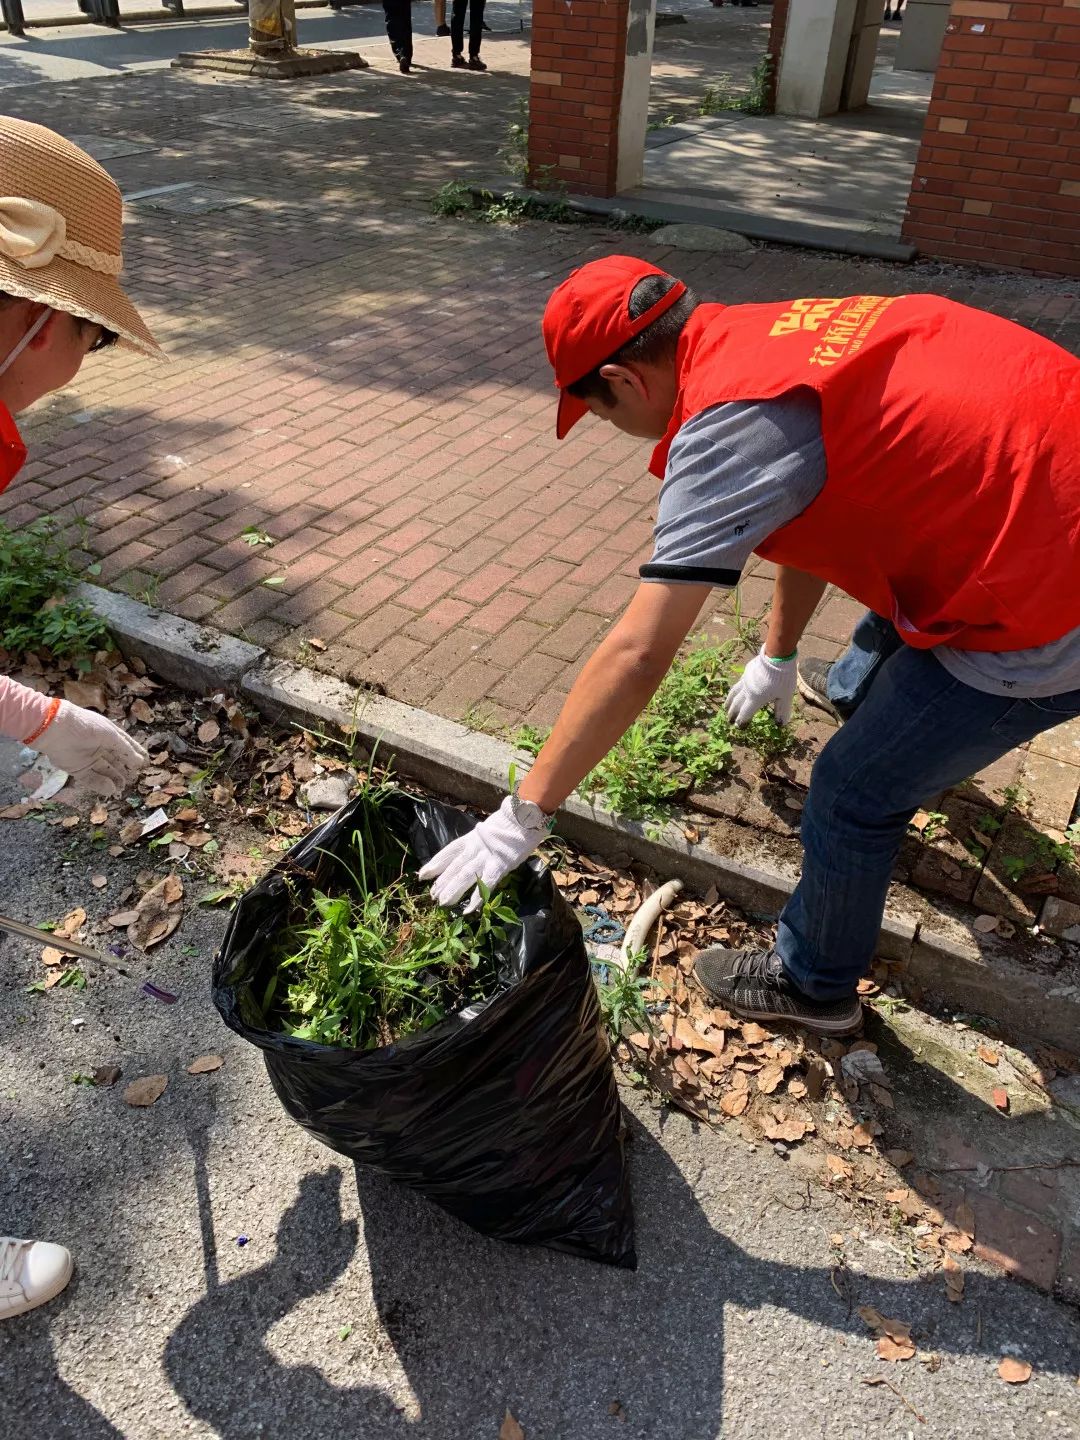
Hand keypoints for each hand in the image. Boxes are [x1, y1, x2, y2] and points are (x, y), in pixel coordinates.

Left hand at [30, 700, 148, 796]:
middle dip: (125, 770)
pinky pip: (92, 779)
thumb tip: (141, 762)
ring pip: (105, 771)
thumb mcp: (111, 735)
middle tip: (134, 780)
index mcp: (109, 735)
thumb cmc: (87, 726)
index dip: (135, 756)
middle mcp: (100, 747)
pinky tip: (111, 790)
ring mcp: (88, 758)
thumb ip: (126, 750)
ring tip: (123, 787)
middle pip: (116, 761)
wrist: (56, 729)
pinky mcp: (77, 769)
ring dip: (115, 779)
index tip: (144, 766)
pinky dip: (101, 785)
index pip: (126, 747)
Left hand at [418, 796, 547, 912]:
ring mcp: (486, 856)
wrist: (525, 816)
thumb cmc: (510, 824)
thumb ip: (479, 842)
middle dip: (443, 882)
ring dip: (453, 890)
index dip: (435, 864)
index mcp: (471, 838)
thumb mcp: (489, 831)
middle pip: (454, 866)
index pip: (448, 852)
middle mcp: (475, 847)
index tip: (423, 875)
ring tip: (443, 902)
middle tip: (433, 896)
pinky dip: (477, 898)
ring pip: (465, 875)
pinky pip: (486, 883)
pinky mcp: (500, 865)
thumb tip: (470, 854)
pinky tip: (469, 909)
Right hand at [725, 647, 795, 726]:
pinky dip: (735, 690)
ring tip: (726, 707)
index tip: (739, 727)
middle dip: (732, 713)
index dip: (742, 722)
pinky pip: (739, 683)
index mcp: (755, 699)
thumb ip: (782, 710)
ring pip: (734, 693)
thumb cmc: (783, 678)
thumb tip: (780, 725)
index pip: (745, 714)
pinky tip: (736, 689)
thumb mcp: (785, 696)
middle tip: (729, 721)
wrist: (777, 656)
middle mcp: (747, 691)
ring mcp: (745, 680)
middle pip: (737, 704)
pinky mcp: (747, 671)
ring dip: (729, 702)